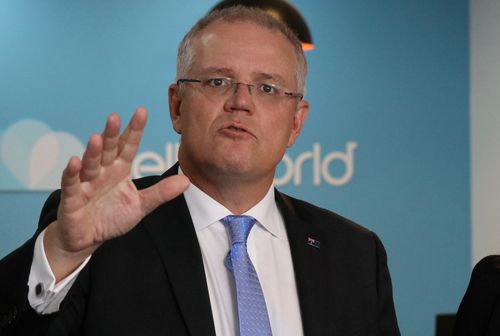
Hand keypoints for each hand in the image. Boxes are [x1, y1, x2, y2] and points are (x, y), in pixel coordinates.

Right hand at [44, 107, 189, 280]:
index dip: (134, 130)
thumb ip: (161, 192)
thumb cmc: (113, 217)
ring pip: (91, 163)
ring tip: (97, 137)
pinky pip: (71, 183)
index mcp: (120, 169)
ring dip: (93, 151)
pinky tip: (75, 161)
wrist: (89, 238)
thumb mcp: (141, 205)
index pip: (129, 146)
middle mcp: (103, 171)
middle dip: (112, 134)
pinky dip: (72, 172)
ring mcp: (86, 182)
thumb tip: (186, 181)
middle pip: (109, 149)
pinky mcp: (72, 197)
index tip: (142, 111)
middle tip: (115, 117)